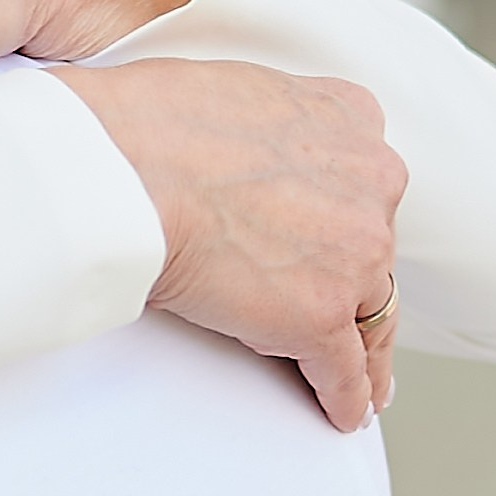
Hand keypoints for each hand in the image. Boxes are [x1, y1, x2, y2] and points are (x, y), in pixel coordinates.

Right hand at [52, 59, 403, 430]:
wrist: (121, 165)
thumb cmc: (146, 121)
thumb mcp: (234, 85)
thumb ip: (269, 121)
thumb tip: (241, 152)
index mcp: (348, 120)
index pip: (367, 177)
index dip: (351, 212)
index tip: (342, 235)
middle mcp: (370, 186)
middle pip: (375, 248)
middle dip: (359, 280)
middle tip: (352, 312)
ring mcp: (352, 256)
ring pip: (374, 316)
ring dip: (365, 348)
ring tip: (361, 379)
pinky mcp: (320, 318)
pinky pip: (344, 370)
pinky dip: (344, 396)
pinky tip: (341, 410)